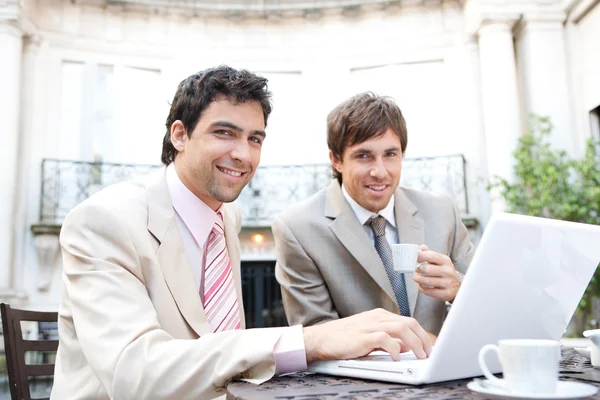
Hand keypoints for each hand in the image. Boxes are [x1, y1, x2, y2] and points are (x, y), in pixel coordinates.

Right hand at [302, 308, 432, 362]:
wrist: (321, 338)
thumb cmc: (343, 339)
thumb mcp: (369, 337)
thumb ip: (387, 340)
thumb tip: (406, 347)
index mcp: (379, 316)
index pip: (408, 321)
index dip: (422, 334)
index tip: (430, 346)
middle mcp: (377, 317)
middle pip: (409, 323)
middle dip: (424, 338)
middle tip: (430, 353)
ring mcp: (370, 325)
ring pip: (402, 328)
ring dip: (416, 343)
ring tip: (421, 356)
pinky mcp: (363, 336)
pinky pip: (385, 339)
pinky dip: (395, 349)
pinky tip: (398, 358)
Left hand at [413, 245, 460, 301]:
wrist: (458, 286)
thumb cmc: (445, 272)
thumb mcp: (439, 261)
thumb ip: (429, 253)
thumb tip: (420, 247)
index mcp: (446, 260)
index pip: (430, 255)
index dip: (419, 256)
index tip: (415, 258)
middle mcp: (448, 271)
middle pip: (426, 269)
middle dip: (417, 270)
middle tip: (416, 270)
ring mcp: (447, 283)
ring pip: (426, 281)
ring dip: (418, 279)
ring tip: (417, 278)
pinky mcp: (445, 293)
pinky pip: (428, 291)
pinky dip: (421, 288)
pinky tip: (422, 285)